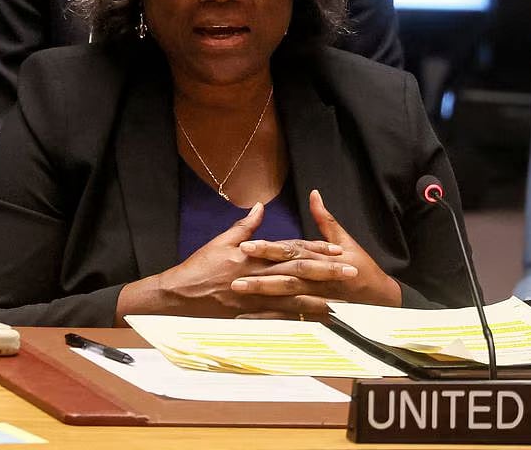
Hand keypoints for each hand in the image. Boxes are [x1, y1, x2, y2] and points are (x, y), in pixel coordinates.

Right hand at [115, 203, 352, 321]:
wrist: (179, 296)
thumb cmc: (199, 267)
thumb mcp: (220, 241)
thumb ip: (244, 226)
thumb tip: (259, 207)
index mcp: (253, 255)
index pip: (291, 249)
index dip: (315, 249)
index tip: (337, 249)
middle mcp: (258, 275)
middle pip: (299, 272)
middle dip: (327, 273)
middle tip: (351, 273)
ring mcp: (255, 298)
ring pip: (293, 297)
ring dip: (320, 298)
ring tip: (343, 300)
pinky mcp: (250, 315)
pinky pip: (279, 318)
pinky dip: (298, 320)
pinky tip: (314, 323)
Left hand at [231, 189, 400, 314]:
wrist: (381, 298)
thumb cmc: (361, 266)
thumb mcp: (345, 240)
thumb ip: (325, 219)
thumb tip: (314, 194)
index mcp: (321, 258)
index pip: (291, 251)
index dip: (269, 248)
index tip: (246, 246)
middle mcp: (317, 278)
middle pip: (285, 274)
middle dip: (259, 274)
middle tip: (233, 274)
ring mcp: (316, 298)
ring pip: (286, 297)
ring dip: (262, 296)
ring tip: (238, 293)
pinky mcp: (316, 314)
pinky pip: (290, 318)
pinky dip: (270, 319)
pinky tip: (249, 319)